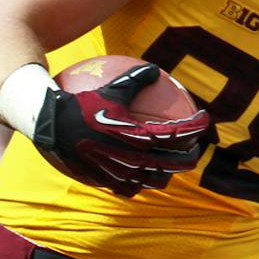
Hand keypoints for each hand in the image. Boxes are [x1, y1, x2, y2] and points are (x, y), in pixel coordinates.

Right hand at [33, 63, 210, 196]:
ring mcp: (124, 175)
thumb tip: (154, 70)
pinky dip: (143, 181)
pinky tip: (143, 174)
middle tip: (195, 144)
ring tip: (173, 162)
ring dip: (171, 171)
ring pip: (160, 179)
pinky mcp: (110, 184)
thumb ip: (136, 80)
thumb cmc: (83, 105)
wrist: (54, 129)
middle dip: (193, 153)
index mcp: (141, 137)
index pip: (180, 134)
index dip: (198, 126)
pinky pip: (135, 188)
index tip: (205, 119)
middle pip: (178, 162)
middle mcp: (136, 159)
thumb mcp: (112, 89)